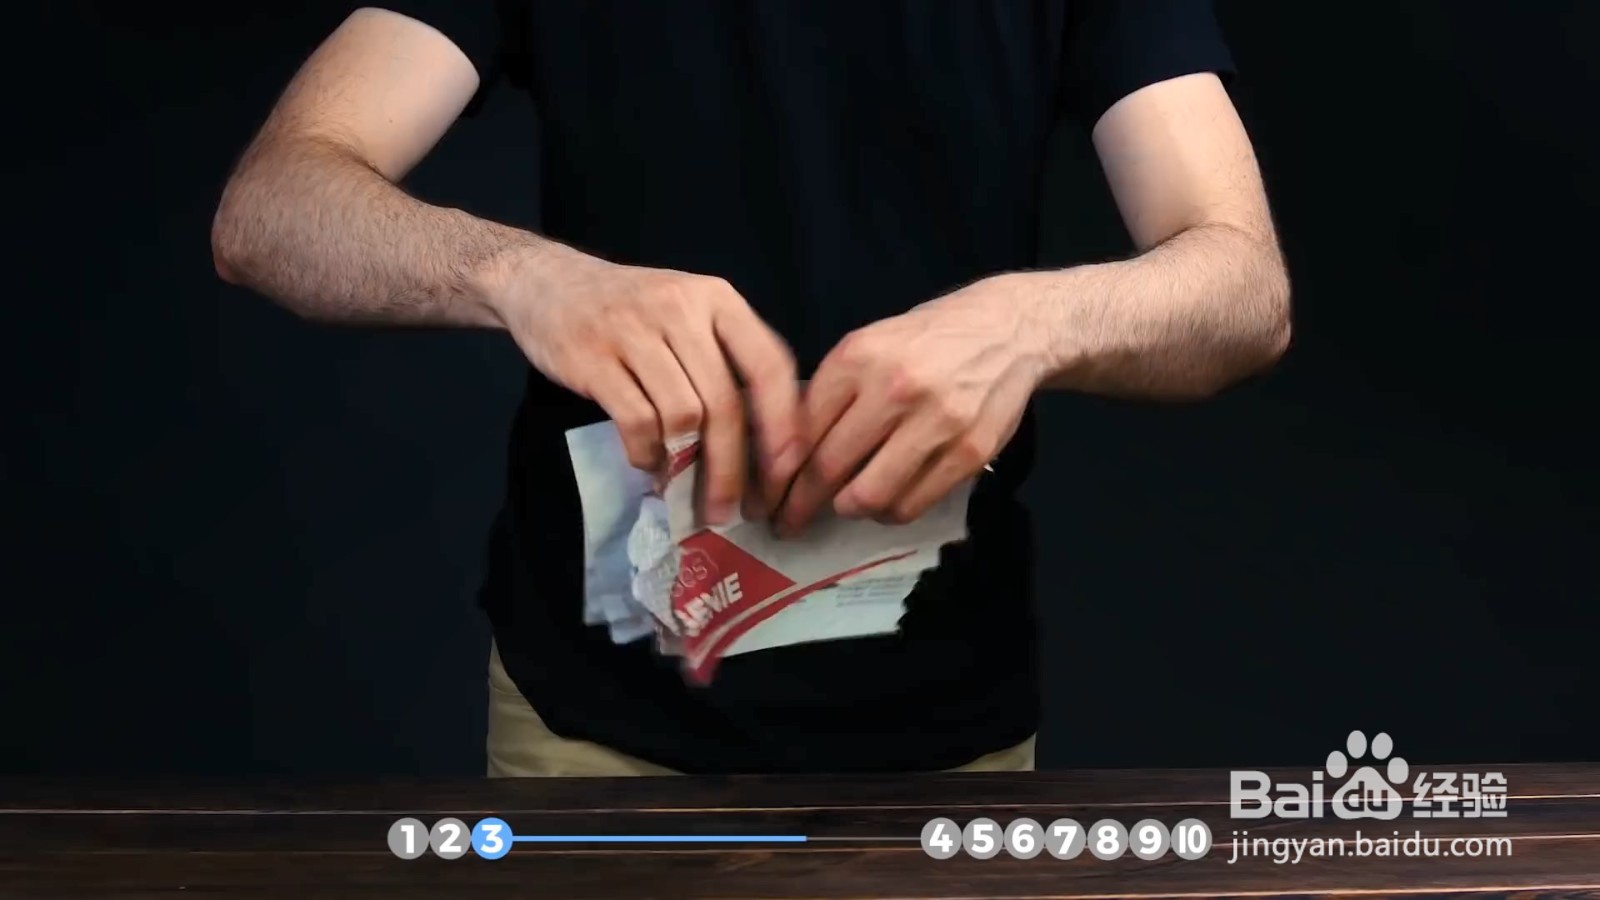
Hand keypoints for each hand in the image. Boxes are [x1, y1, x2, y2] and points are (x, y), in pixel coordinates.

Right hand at [493, 246, 803, 523]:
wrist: (546, 283)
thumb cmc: (631, 310)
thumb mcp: (688, 314)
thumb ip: (725, 360)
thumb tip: (765, 442)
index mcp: (716, 298)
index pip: (768, 362)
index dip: (783, 421)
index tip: (788, 470)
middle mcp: (680, 308)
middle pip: (724, 402)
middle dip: (733, 467)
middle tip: (732, 509)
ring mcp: (633, 331)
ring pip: (682, 415)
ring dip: (687, 465)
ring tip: (685, 488)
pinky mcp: (592, 357)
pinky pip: (636, 421)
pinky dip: (647, 455)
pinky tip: (648, 463)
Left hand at [773, 276, 1046, 533]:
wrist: (1006, 330)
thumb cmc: (925, 341)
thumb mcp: (868, 346)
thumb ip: (830, 395)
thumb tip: (785, 456)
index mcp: (858, 357)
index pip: (801, 432)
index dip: (776, 476)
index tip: (763, 499)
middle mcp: (895, 387)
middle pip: (828, 468)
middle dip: (799, 505)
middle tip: (786, 521)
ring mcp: (937, 421)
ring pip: (870, 496)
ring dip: (849, 509)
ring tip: (845, 505)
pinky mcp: (970, 450)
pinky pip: (913, 504)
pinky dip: (891, 512)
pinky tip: (887, 500)